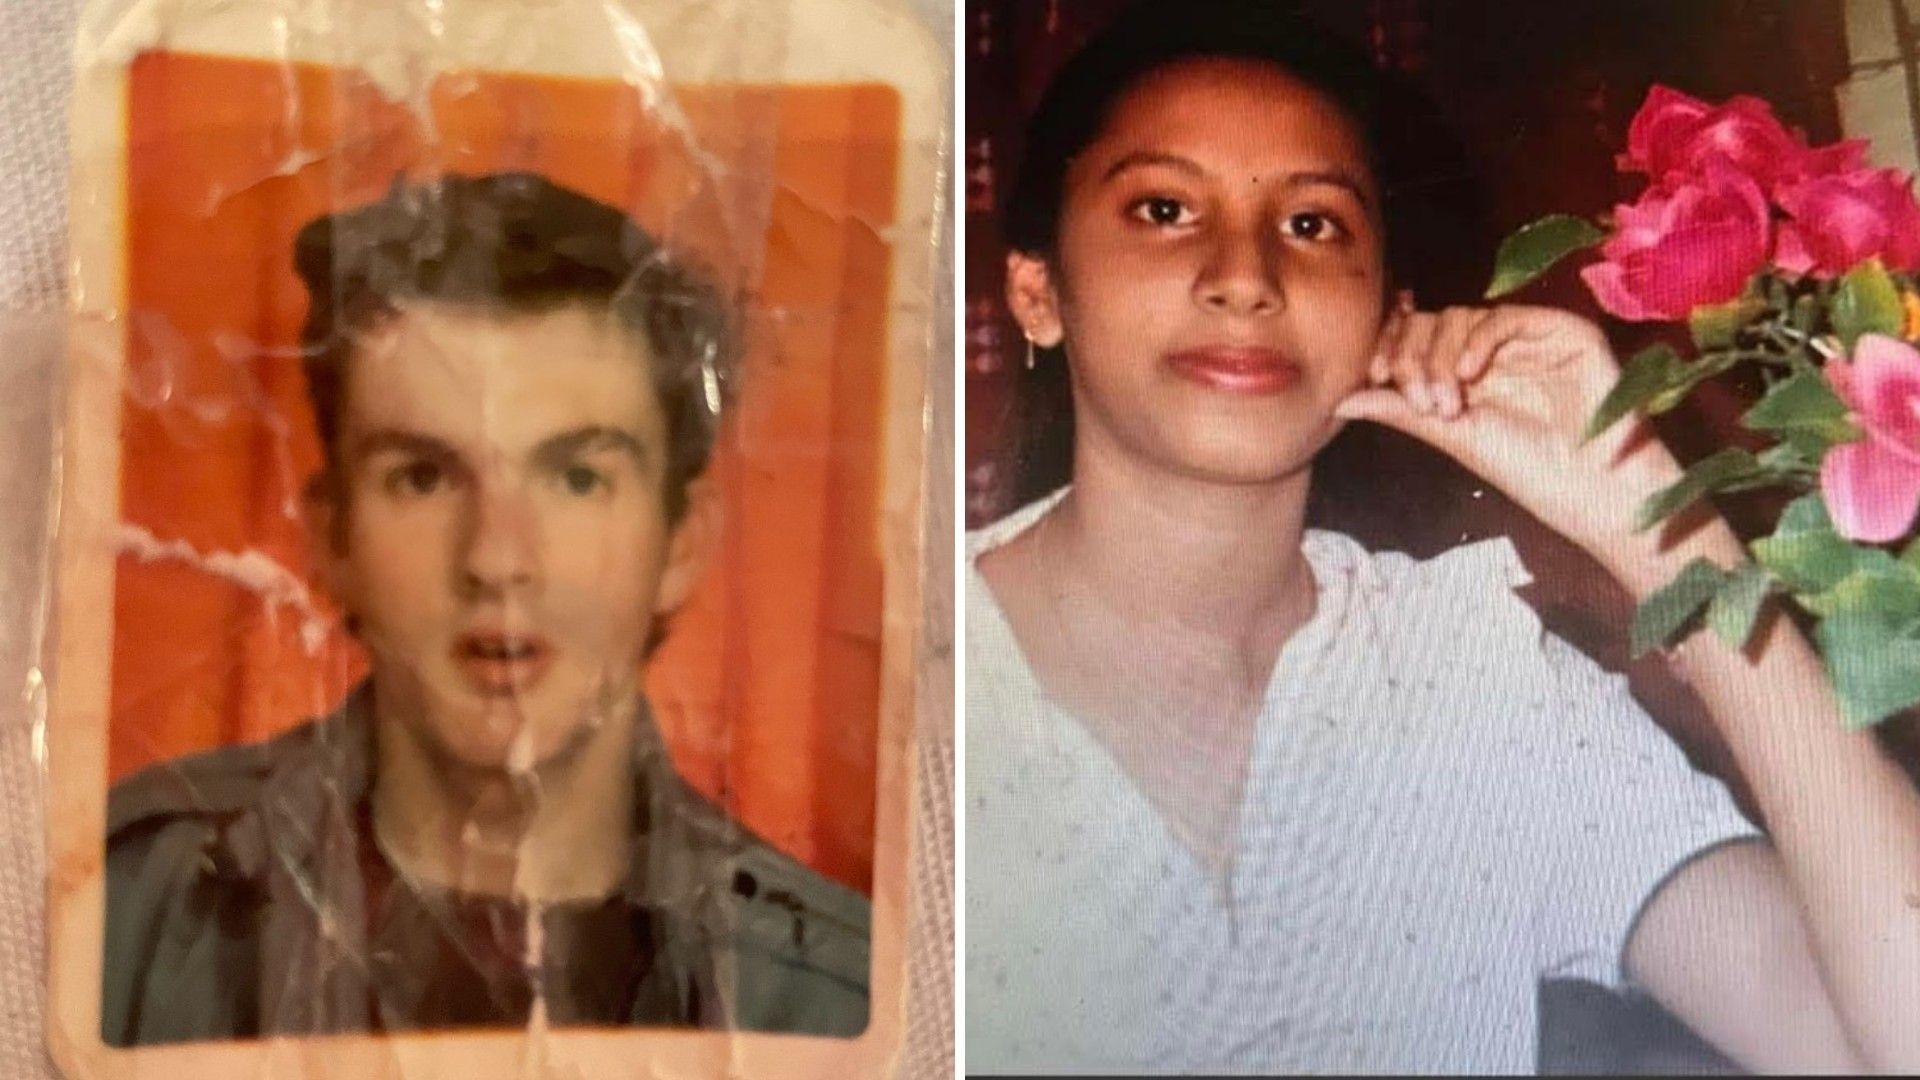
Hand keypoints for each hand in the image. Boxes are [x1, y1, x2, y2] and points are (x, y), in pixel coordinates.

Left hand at [1334, 294, 1688, 561]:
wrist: (1591, 490)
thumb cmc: (1525, 468)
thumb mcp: (1450, 435)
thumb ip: (1399, 410)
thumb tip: (1338, 401)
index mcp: (1466, 368)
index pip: (1417, 337)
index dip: (1390, 347)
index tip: (1373, 377)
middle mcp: (1494, 347)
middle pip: (1434, 322)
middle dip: (1413, 356)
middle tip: (1417, 400)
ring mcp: (1528, 336)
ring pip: (1464, 317)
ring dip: (1441, 357)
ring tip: (1446, 404)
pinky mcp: (1561, 330)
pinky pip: (1505, 317)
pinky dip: (1478, 342)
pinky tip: (1467, 377)